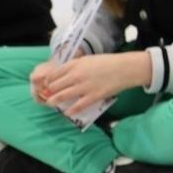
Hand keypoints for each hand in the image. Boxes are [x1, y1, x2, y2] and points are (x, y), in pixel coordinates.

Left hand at [35, 51, 149, 115]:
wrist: (124, 68)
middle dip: (49, 91)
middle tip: (47, 95)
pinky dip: (70, 110)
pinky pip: (77, 106)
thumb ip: (75, 66)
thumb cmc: (107, 62)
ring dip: (54, 101)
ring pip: (61, 96)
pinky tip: (67, 112)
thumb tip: (64, 74)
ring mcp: (83, 87)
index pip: (53, 75)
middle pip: (54, 86)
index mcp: (74, 65)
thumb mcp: (87, 60)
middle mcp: (75, 76)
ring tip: (51, 103)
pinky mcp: (93, 97)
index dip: (48, 81)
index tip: (47, 85)